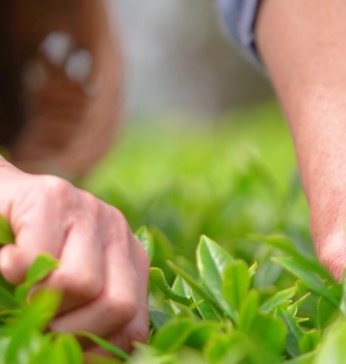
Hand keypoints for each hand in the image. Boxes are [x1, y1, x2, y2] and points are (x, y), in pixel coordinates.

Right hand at [0, 161, 148, 352]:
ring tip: (23, 288)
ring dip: (39, 301)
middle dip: (71, 330)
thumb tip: (94, 358)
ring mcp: (90, 210)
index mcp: (128, 260)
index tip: (64, 348)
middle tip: (40, 321)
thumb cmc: (22, 252)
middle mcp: (118, 232)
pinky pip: (36, 259)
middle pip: (117, 305)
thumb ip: (84, 318)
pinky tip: (7, 258)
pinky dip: (11, 271)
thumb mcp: (61, 291)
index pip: (134, 326)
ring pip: (80, 283)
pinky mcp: (52, 196)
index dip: (96, 349)